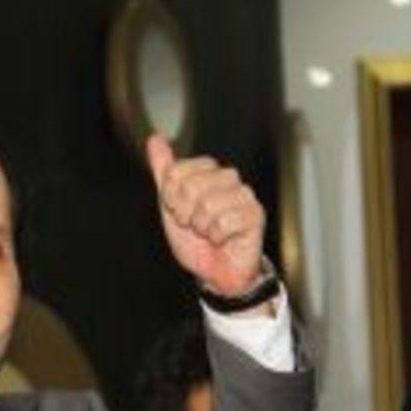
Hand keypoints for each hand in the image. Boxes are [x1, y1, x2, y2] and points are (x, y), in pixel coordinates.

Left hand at [146, 134, 264, 296]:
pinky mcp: (255, 214)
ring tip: (209, 232)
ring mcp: (244, 195)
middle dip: (185, 213)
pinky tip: (224, 239)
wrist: (214, 271)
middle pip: (192, 185)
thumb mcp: (171, 204)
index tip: (178, 211)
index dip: (170, 196)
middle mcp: (228, 178)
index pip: (176, 170)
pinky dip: (217, 237)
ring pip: (208, 204)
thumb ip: (164, 171)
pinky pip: (224, 221)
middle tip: (194, 225)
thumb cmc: (196, 239)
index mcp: (207, 172)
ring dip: (201, 227)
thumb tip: (155, 139)